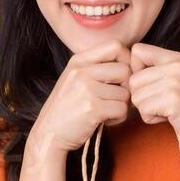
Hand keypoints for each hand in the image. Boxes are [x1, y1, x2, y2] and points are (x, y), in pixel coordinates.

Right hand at [29, 40, 131, 158]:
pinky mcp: (93, 108)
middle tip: (116, 99)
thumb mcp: (75, 79)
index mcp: (78, 60)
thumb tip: (131, 62)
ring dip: (122, 106)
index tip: (122, 77)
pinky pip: (122, 109)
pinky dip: (119, 118)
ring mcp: (86, 89)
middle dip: (127, 88)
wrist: (48, 134)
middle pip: (125, 70)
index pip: (116, 46)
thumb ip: (96, 67)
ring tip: (106, 112)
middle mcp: (82, 71)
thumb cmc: (66, 108)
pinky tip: (105, 121)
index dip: (127, 61)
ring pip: (126, 93)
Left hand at [126, 43, 179, 154]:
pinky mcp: (173, 100)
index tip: (150, 85)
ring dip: (146, 109)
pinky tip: (168, 118)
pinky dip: (151, 119)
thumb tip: (123, 70)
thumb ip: (155, 71)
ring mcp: (175, 81)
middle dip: (141, 97)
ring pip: (135, 96)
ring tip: (166, 110)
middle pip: (132, 79)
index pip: (137, 51)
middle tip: (162, 104)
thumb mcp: (176, 80)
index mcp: (175, 57)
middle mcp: (175, 65)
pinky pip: (143, 110)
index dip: (136, 71)